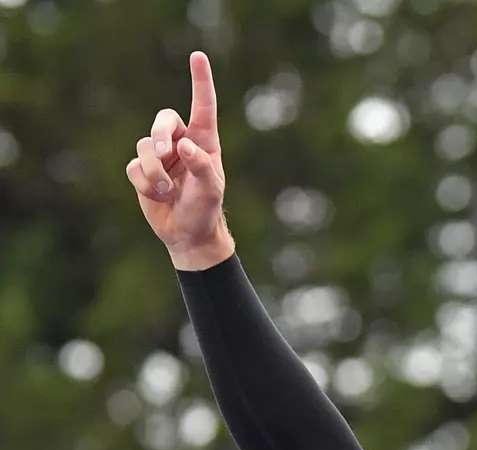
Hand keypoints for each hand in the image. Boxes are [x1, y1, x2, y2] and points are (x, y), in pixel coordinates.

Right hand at [125, 51, 231, 269]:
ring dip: (155, 172)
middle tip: (164, 153)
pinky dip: (145, 184)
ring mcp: (160, 157)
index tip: (198, 56)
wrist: (188, 234)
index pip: (203, 107)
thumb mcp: (211, 190)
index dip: (200, 81)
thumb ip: (201, 166)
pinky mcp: (142, 171)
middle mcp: (181, 144)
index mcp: (204, 142)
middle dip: (160, 134)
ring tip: (167, 191)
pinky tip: (158, 197)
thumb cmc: (206, 210)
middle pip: (163, 120)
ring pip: (144, 147)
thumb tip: (184, 146)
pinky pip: (134, 168)